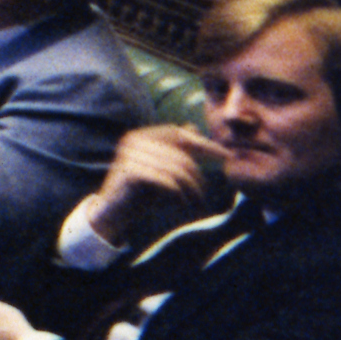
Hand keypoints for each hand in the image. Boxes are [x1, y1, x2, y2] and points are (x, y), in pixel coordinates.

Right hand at [82, 125, 229, 244]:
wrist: (113, 212)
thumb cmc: (140, 190)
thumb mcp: (161, 167)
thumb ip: (174, 149)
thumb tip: (193, 127)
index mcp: (140, 136)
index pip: (178, 134)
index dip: (204, 144)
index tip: (227, 156)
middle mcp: (133, 141)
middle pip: (180, 154)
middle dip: (197, 176)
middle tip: (202, 195)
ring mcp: (130, 155)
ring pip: (176, 169)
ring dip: (191, 189)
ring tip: (194, 202)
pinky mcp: (130, 173)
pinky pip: (166, 180)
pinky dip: (179, 194)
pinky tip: (181, 203)